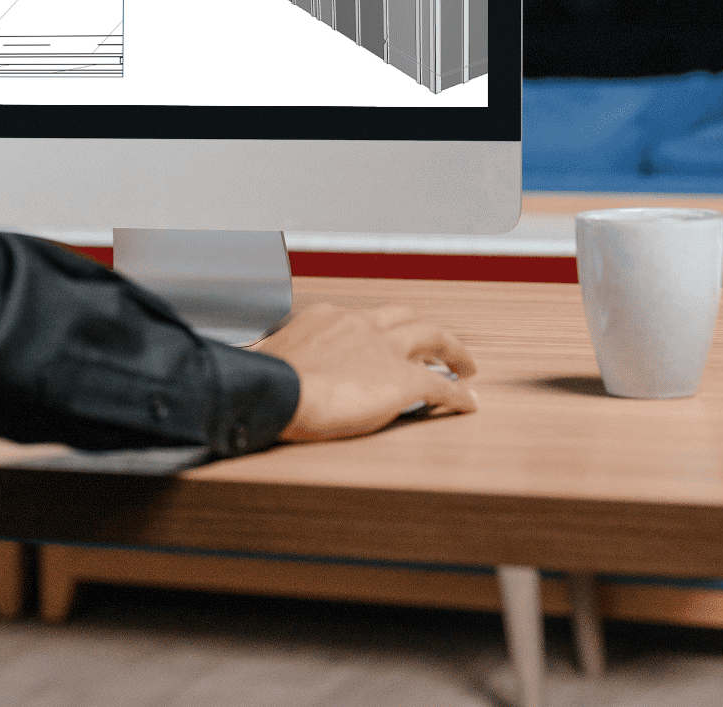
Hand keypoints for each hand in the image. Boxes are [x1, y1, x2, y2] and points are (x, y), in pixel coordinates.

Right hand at [251, 302, 478, 441]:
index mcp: (329, 318)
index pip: (363, 318)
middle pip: (406, 317)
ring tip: (465, 365)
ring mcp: (385, 351)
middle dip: (424, 330)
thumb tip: (255, 363)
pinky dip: (459, 395)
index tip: (382, 341)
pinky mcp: (403, 381)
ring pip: (433, 337)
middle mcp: (362, 325)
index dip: (380, 330)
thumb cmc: (264, 379)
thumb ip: (274, 356)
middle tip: (438, 345)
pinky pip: (442, 387)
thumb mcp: (266, 356)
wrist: (278, 391)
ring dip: (453, 350)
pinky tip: (467, 405)